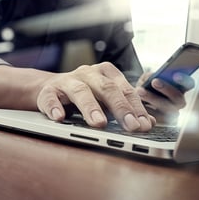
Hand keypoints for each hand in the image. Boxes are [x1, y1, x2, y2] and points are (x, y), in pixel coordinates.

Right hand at [37, 62, 155, 131]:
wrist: (53, 88)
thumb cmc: (86, 95)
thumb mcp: (107, 99)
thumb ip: (126, 108)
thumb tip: (149, 123)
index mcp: (106, 73)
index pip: (125, 90)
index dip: (136, 108)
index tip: (144, 125)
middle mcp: (88, 74)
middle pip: (106, 88)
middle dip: (120, 107)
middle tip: (130, 126)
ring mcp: (67, 80)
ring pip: (80, 91)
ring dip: (90, 107)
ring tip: (99, 123)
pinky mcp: (48, 91)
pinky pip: (51, 98)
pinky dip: (55, 107)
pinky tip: (59, 118)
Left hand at [135, 72, 194, 123]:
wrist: (138, 101)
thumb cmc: (146, 87)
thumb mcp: (146, 79)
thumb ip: (150, 76)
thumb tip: (150, 77)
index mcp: (181, 88)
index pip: (189, 84)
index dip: (184, 80)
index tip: (176, 75)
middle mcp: (179, 102)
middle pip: (178, 98)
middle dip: (166, 88)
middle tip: (154, 81)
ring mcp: (172, 114)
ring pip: (167, 109)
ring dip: (153, 99)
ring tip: (140, 91)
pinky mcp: (162, 122)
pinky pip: (157, 118)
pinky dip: (147, 110)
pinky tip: (138, 103)